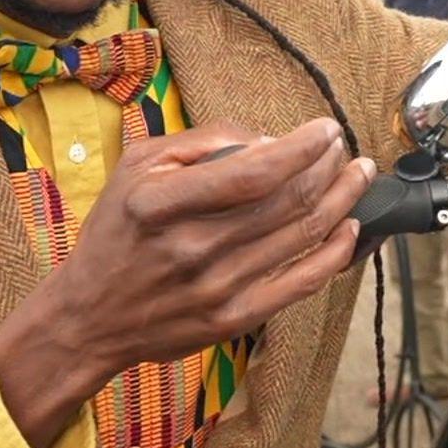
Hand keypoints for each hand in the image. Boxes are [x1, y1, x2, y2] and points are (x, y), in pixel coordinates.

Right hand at [0, 119, 371, 447]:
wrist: (90, 317)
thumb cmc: (116, 233)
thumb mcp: (137, 167)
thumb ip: (200, 143)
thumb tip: (266, 140)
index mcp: (161, 203)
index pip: (252, 170)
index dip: (302, 147)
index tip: (326, 128)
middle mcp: (191, 246)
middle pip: (286, 200)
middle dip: (328, 166)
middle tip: (343, 147)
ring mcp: (215, 287)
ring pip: (302, 236)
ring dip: (341, 200)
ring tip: (357, 175)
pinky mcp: (233, 319)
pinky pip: (301, 283)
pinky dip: (335, 253)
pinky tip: (350, 228)